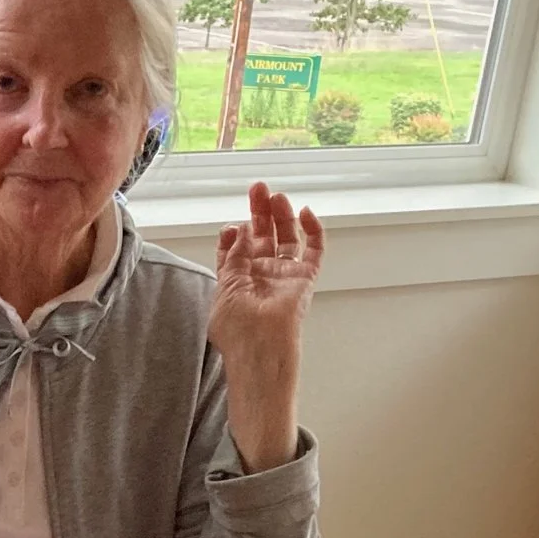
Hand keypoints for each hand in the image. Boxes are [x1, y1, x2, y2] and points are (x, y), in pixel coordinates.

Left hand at [209, 181, 324, 468]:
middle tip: (258, 188)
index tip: (231, 225)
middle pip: (264, 235)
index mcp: (240, 281)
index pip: (239, 249)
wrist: (259, 349)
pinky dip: (314, 230)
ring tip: (275, 194)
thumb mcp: (224, 289)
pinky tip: (305, 212)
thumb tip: (238, 229)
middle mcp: (263, 276)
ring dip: (282, 214)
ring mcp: (285, 276)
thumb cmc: (237, 331)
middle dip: (259, 211)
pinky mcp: (305, 279)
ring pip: (287, 237)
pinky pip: (314, 250)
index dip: (235, 234)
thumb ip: (232, 258)